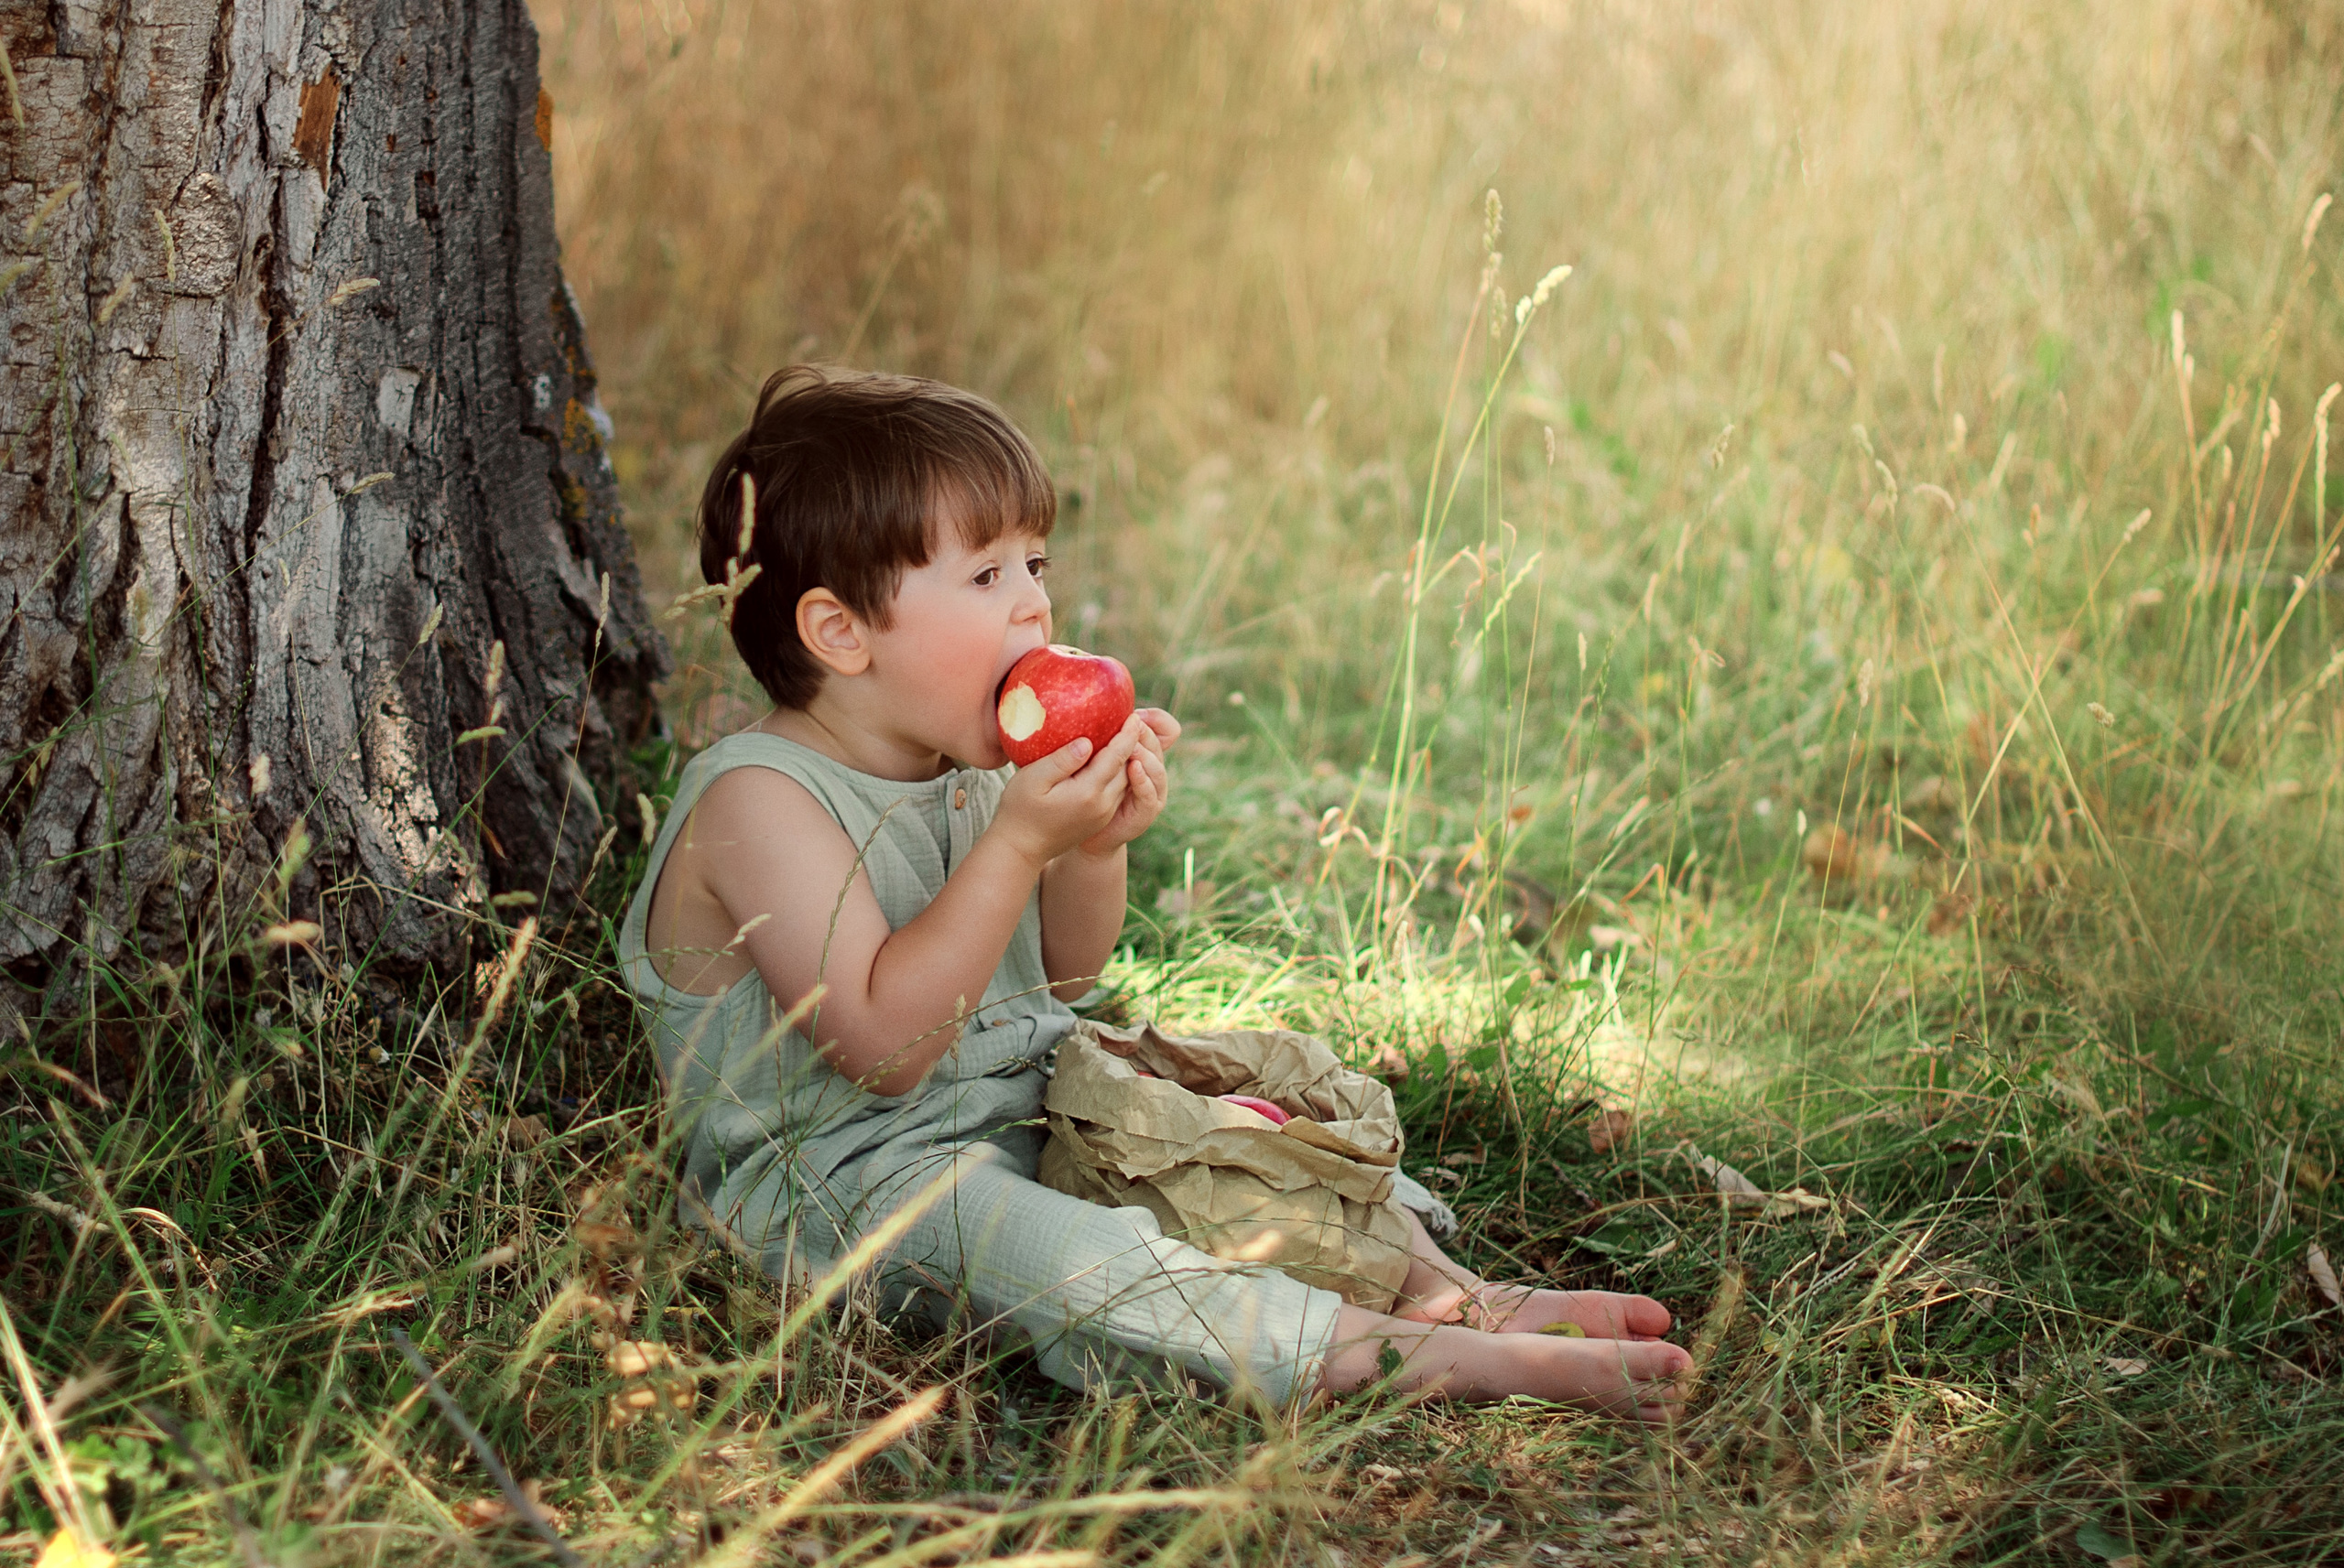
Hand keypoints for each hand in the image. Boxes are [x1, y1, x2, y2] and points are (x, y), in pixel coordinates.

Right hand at [990, 719, 1146, 868]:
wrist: (1020, 849)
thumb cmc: (1020, 810)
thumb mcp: (1033, 779)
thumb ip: (1061, 760)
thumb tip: (1087, 742)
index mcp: (1089, 792)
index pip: (1116, 757)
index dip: (1127, 734)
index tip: (1133, 715)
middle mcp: (1102, 805)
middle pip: (1126, 769)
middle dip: (1132, 745)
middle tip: (1131, 721)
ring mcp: (1102, 815)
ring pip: (1124, 782)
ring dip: (1127, 760)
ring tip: (1124, 738)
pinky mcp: (1098, 820)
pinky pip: (1116, 792)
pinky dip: (1118, 774)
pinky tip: (1109, 761)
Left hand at [1077, 708, 1176, 855]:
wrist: (1087, 831)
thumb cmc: (1083, 788)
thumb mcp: (1088, 756)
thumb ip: (1093, 734)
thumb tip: (1082, 706)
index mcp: (1141, 750)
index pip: (1164, 728)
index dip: (1157, 718)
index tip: (1135, 711)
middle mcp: (1150, 767)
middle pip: (1158, 744)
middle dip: (1146, 733)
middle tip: (1132, 723)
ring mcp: (1152, 790)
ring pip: (1156, 767)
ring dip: (1146, 754)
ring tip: (1131, 745)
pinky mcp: (1147, 810)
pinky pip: (1150, 794)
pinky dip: (1143, 781)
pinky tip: (1133, 769)